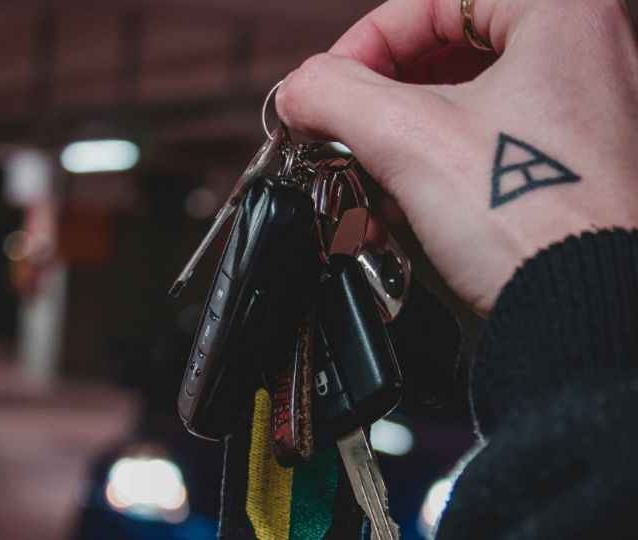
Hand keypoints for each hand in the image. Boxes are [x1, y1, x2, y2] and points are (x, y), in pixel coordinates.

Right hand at [276, 0, 637, 312]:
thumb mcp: (407, 141)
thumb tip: (299, 90)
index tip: (329, 86)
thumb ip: (334, 96)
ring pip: (468, 95)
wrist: (587, 310)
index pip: (432, 0)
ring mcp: (588, 108)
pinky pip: (492, 136)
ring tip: (375, 175)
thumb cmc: (536, 221)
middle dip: (382, 98)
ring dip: (405, 135)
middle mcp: (590, 50)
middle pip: (449, 46)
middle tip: (345, 129)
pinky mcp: (578, 159)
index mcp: (565, 12)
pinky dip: (442, 160)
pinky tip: (413, 200)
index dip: (364, 42)